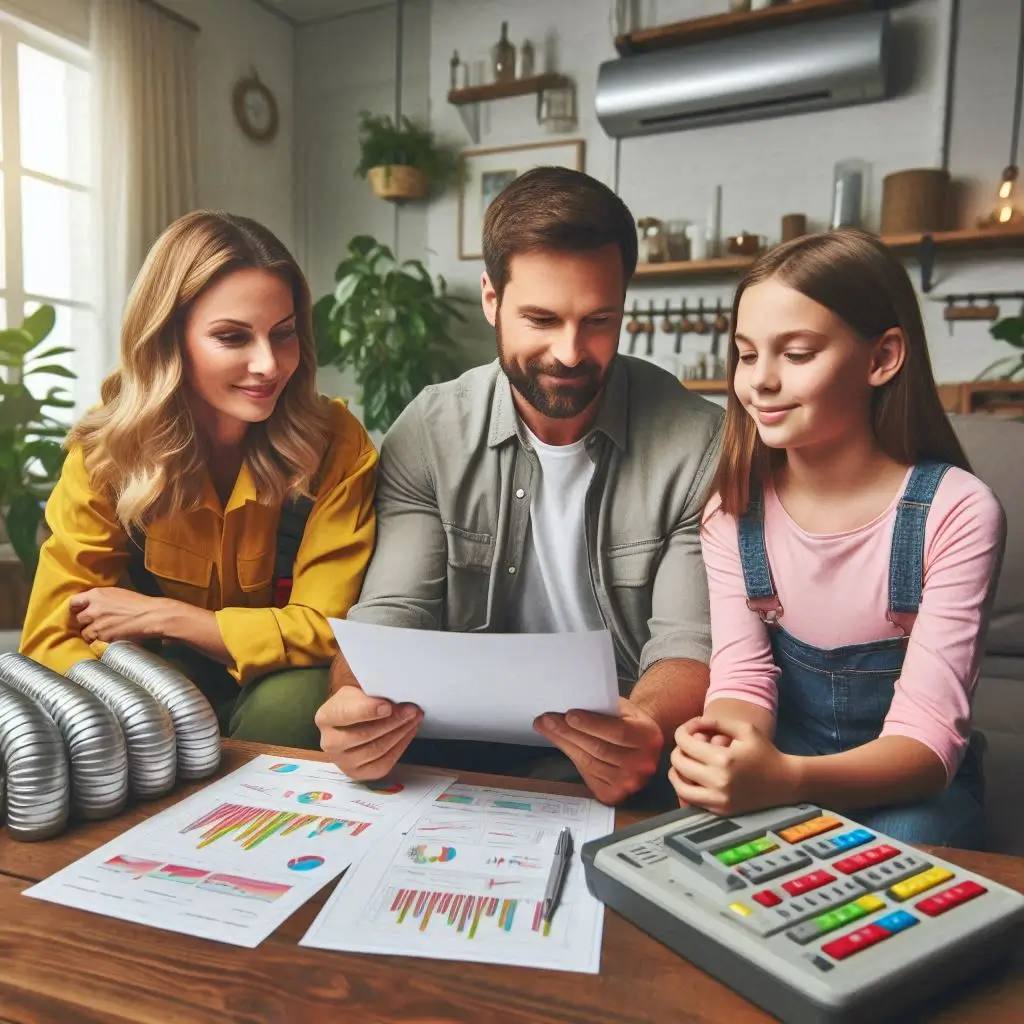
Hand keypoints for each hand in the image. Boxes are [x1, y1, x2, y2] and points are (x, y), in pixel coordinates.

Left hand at [69, 588, 167, 643]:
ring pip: (84, 632)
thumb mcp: (118, 594)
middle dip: (86, 622)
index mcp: (97, 594)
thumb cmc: (139, 603)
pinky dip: (100, 641)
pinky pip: (94, 641)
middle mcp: (93, 608)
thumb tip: (94, 605)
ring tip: (104, 633)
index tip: (81, 612)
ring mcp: (96, 623)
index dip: (77, 608)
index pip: (74, 602)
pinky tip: (109, 638)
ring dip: (92, 634)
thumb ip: (102, 599)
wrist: (151, 615)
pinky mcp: (102, 636)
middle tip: (95, 624)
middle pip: (79, 618)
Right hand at [314, 679, 422, 781]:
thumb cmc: (357, 701)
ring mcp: (342, 761)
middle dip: (392, 721)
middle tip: (412, 710)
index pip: (346, 714)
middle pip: (364, 735)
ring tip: (414, 719)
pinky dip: (399, 748)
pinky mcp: (357, 774)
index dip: (368, 710)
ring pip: (376, 751)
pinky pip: (382, 765)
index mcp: (326, 717)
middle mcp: (329, 742)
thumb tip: (394, 696)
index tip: (388, 706)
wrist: (352, 720)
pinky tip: (408, 733)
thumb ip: (372, 693)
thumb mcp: (358, 690)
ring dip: (400, 733)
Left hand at [533, 697, 662, 804]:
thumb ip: (603, 708)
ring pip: (589, 762)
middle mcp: (643, 764)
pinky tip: (561, 744)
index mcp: (649, 737)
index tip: (569, 715)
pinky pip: (587, 774)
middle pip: (599, 749)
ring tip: (547, 728)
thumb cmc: (628, 722)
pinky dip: (571, 757)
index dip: (592, 724)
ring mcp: (629, 783)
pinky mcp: (614, 794)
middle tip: (547, 720)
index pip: (618, 733)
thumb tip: (568, 708)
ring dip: (565, 744)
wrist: (641, 745)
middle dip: (569, 733)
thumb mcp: (624, 709)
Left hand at [668, 715, 798, 814]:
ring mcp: (719, 800)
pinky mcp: (720, 811)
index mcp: (724, 759)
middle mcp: (718, 781)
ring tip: (683, 764)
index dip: (681, 732)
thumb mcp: (744, 728)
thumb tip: (692, 723)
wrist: (785, 783)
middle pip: (679, 763)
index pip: (685, 743)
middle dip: (678, 750)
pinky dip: (686, 788)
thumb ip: (715, 722)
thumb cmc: (764, 752)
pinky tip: (692, 779)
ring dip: (676, 772)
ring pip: (680, 786)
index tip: (687, 730)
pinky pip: (691, 801)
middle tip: (686, 746)